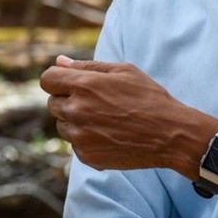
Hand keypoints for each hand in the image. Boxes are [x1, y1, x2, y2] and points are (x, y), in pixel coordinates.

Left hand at [39, 55, 217, 172]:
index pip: (47, 79)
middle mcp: (76, 111)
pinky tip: (110, 135)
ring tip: (105, 119)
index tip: (71, 83)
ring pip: (63, 125)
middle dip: (69, 100)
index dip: (58, 79)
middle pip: (53, 103)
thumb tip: (60, 61)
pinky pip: (75, 144)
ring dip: (76, 121)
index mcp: (84, 85)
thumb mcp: (123, 71)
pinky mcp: (86, 156)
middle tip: (97, 102)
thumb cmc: (149, 97)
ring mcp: (80, 136)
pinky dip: (87, 139)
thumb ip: (88, 66)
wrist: (169, 134)